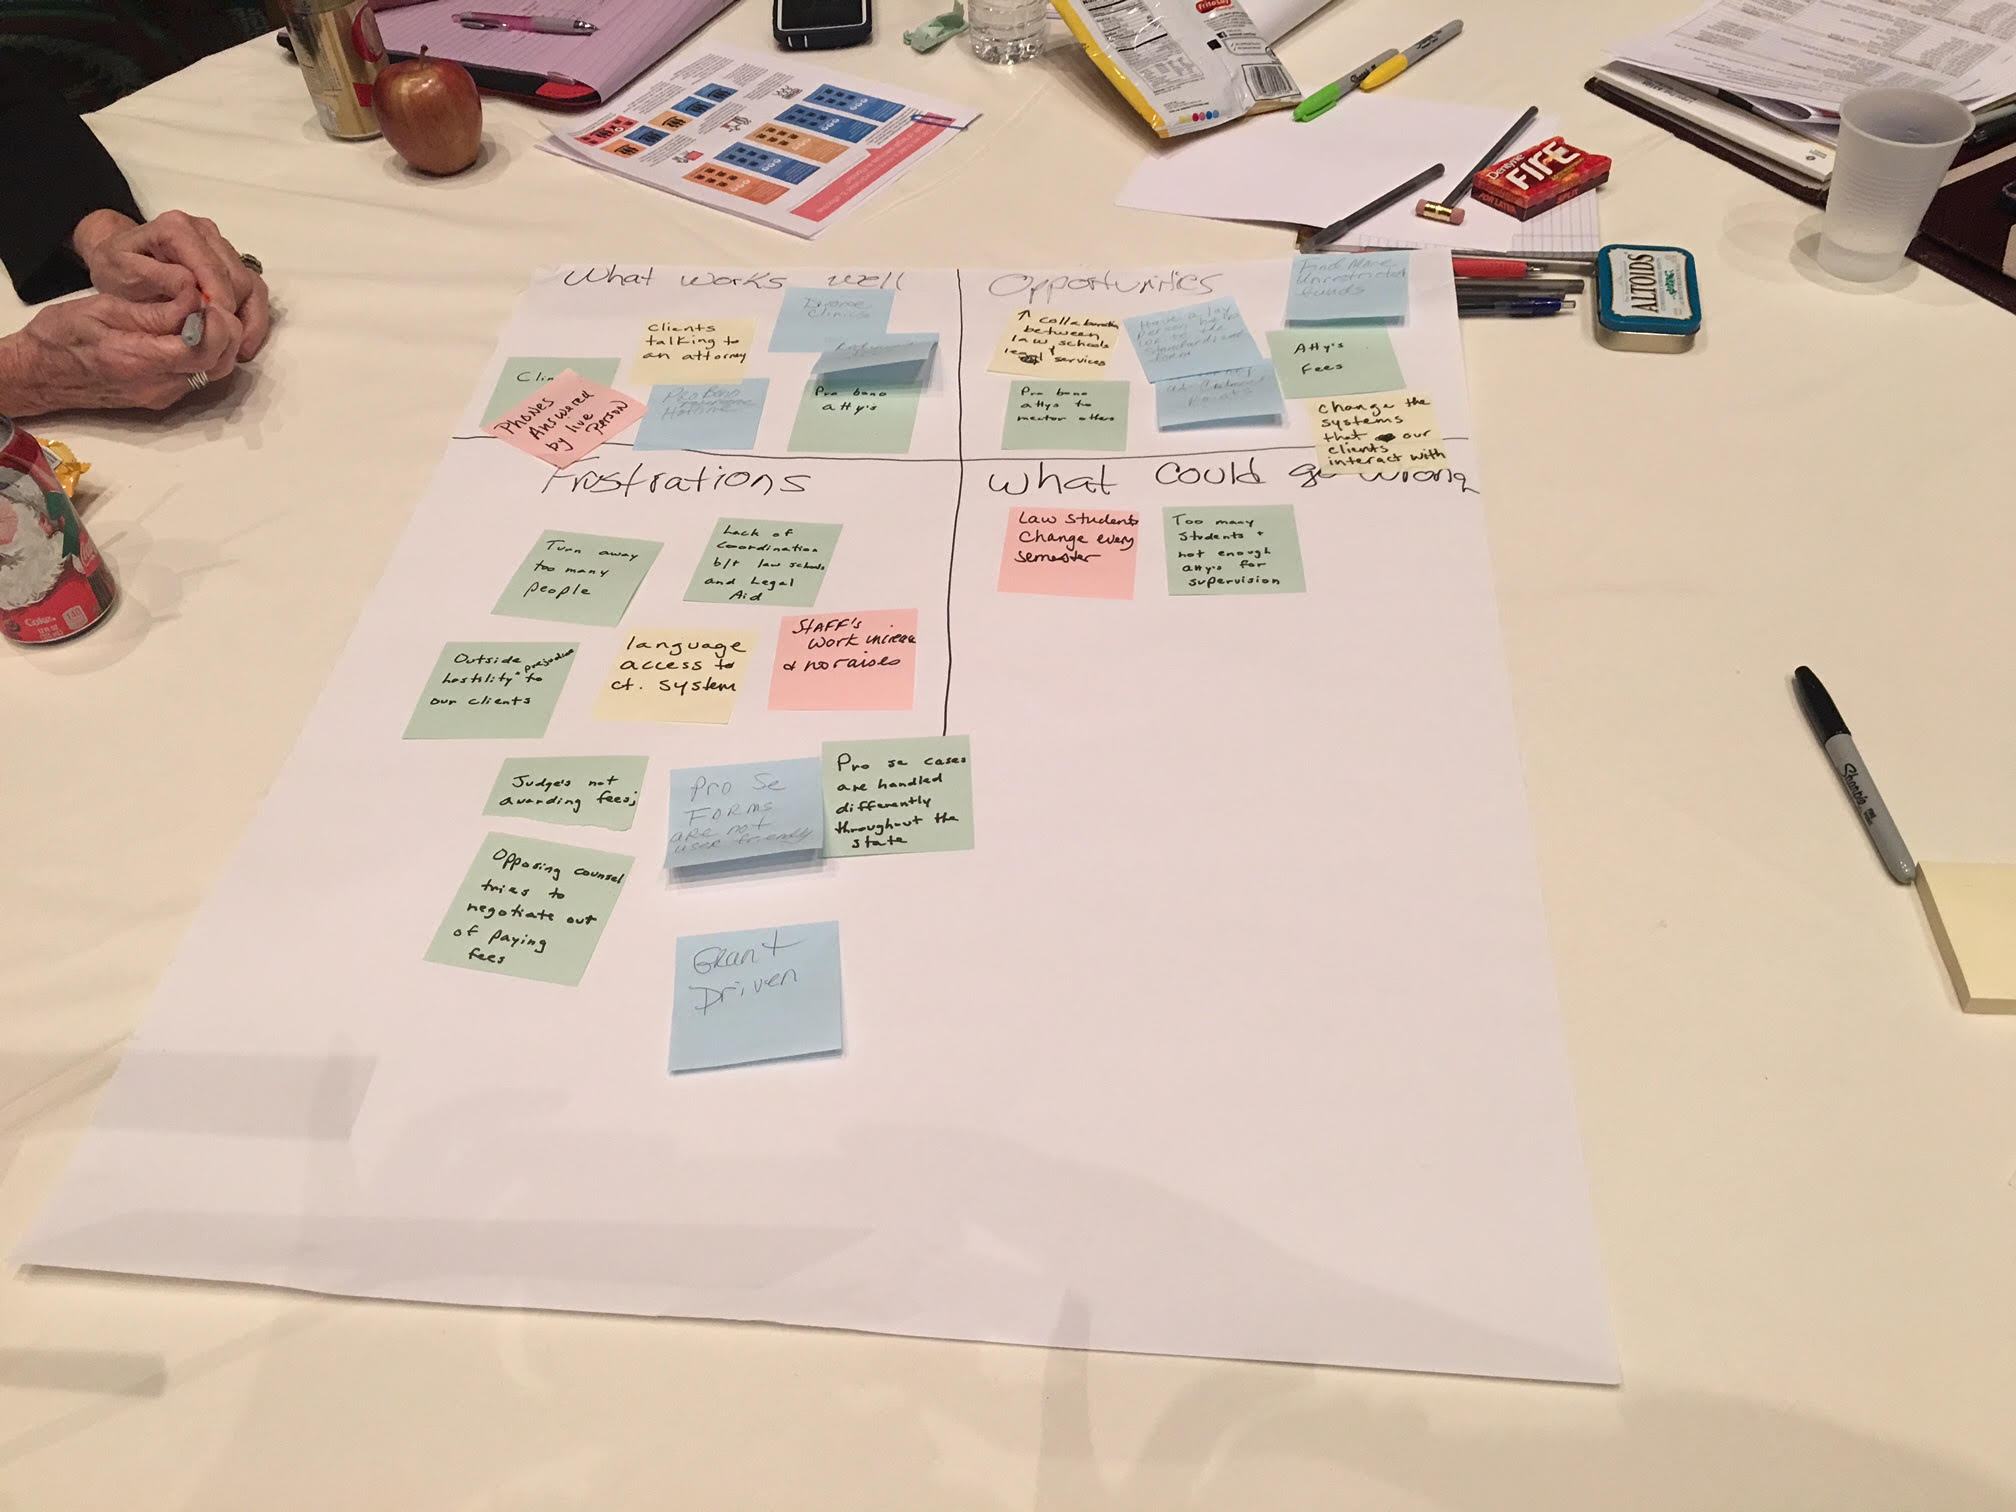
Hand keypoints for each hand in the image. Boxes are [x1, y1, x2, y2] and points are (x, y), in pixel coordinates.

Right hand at [0, 292, 245, 415]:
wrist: (39, 374)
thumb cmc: (60, 336)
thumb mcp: (101, 310)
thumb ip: (152, 312)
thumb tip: (194, 301)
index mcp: (137, 360)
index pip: (200, 348)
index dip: (215, 322)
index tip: (206, 297)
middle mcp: (157, 386)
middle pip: (218, 363)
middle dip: (226, 330)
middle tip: (213, 301)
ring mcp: (163, 395)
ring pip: (215, 372)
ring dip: (221, 341)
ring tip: (204, 312)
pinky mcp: (164, 397)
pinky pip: (200, 375)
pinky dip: (208, 352)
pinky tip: (195, 329)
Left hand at [70, 208, 269, 360]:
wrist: (120, 260)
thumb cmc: (116, 267)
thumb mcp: (122, 272)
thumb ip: (155, 277)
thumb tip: (193, 290)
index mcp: (178, 228)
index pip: (212, 268)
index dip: (219, 302)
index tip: (215, 334)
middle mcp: (206, 232)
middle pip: (238, 279)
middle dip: (233, 315)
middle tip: (223, 347)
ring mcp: (222, 246)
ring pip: (251, 286)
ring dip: (246, 319)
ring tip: (234, 349)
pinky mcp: (233, 262)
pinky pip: (255, 291)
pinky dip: (253, 318)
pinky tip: (242, 342)